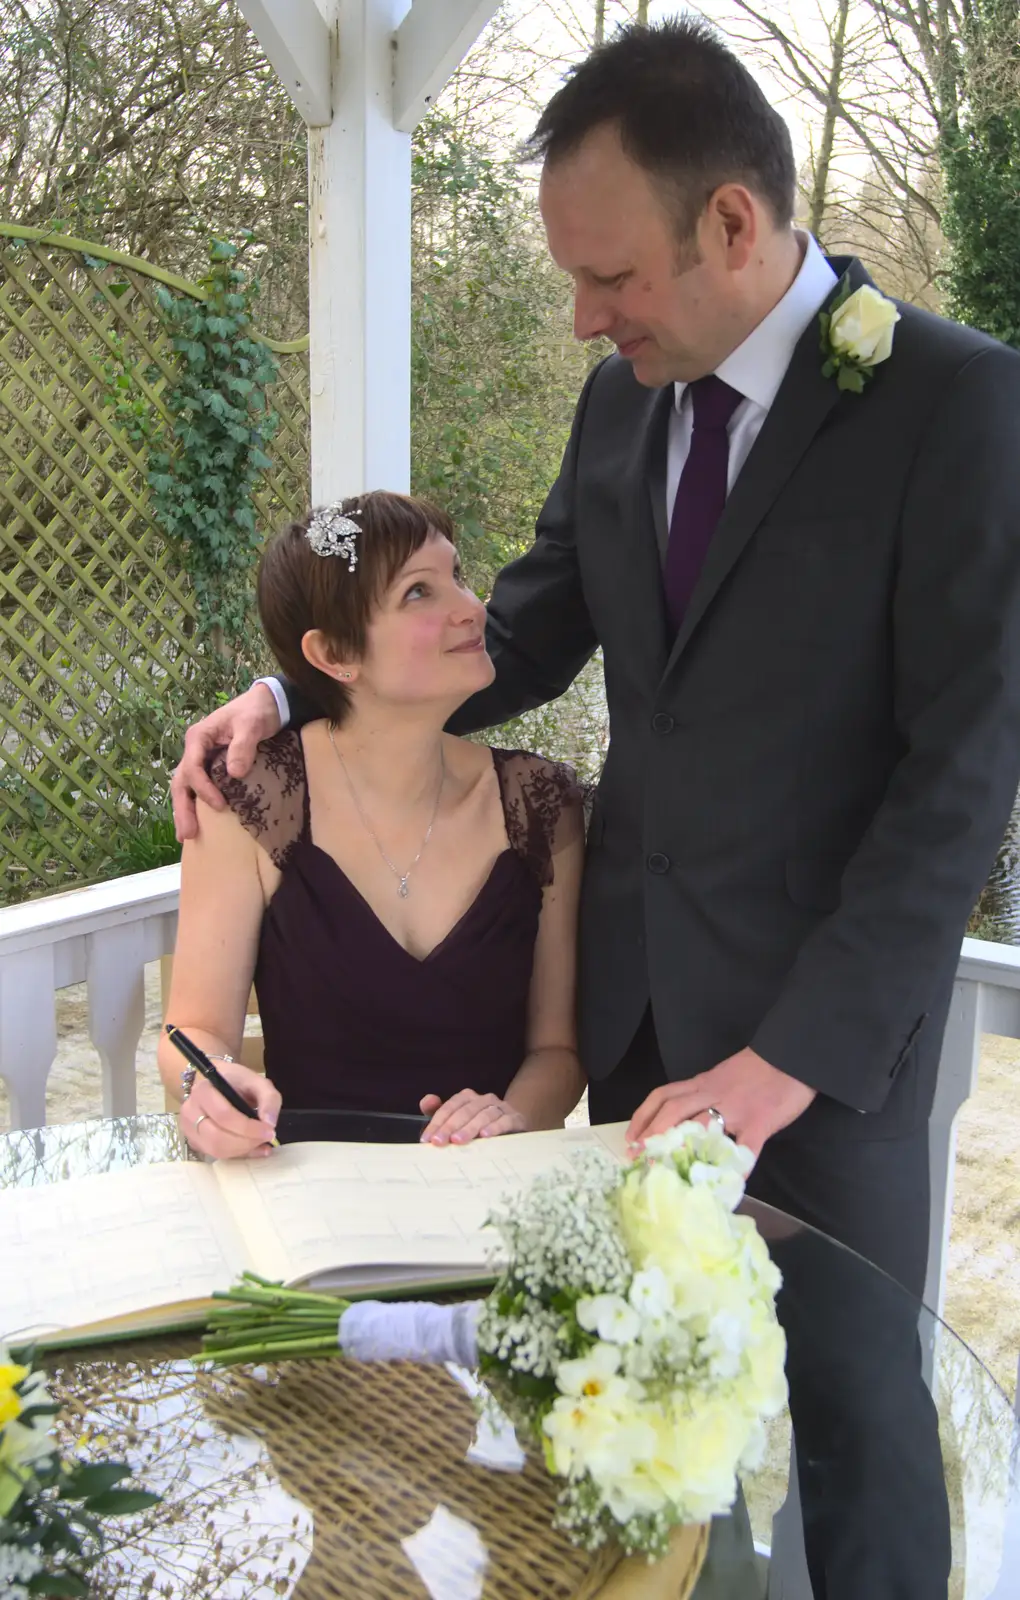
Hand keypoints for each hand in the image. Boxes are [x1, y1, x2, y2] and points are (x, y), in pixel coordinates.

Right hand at [171, 682, 281, 841]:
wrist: (268, 704)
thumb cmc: (257, 712)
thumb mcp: (252, 724)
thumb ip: (243, 746)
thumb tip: (235, 773)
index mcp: (199, 737)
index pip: (192, 767)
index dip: (202, 788)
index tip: (219, 805)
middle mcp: (195, 750)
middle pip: (181, 781)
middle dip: (182, 808)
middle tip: (187, 834)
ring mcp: (201, 759)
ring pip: (186, 787)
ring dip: (185, 810)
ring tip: (187, 836)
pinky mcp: (211, 767)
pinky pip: (198, 787)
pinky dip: (196, 804)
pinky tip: (198, 823)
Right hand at [179, 1060, 281, 1158]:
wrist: (215, 1083)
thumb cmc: (236, 1081)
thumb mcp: (257, 1081)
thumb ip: (269, 1098)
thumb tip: (270, 1123)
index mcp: (203, 1090)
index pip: (224, 1115)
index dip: (248, 1128)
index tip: (269, 1131)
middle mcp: (190, 1111)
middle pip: (216, 1137)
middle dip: (246, 1142)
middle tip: (266, 1138)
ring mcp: (188, 1129)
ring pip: (215, 1150)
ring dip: (242, 1150)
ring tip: (260, 1143)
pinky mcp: (194, 1141)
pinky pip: (215, 1155)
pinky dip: (237, 1154)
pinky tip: (252, 1148)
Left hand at [419, 1089, 527, 1144]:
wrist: (513, 1130)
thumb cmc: (478, 1128)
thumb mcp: (456, 1122)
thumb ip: (438, 1112)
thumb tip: (426, 1101)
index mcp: (468, 1098)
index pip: (450, 1106)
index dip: (437, 1122)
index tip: (427, 1139)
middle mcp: (484, 1099)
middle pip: (465, 1110)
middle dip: (450, 1126)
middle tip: (439, 1142)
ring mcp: (501, 1108)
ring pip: (484, 1114)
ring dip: (470, 1127)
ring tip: (459, 1140)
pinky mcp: (516, 1118)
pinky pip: (505, 1120)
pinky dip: (495, 1127)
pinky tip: (485, 1136)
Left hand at [625, 1047, 815, 1158]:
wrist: (791, 1055)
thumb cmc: (758, 1068)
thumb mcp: (723, 1076)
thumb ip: (705, 1094)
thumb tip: (686, 1122)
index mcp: (702, 1084)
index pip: (664, 1096)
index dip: (643, 1116)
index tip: (630, 1138)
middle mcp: (713, 1094)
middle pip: (673, 1112)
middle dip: (652, 1136)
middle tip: (640, 1159)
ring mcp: (736, 1109)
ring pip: (701, 1126)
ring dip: (684, 1151)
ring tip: (672, 1174)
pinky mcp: (760, 1121)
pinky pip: (746, 1147)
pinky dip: (737, 1165)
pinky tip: (729, 1182)